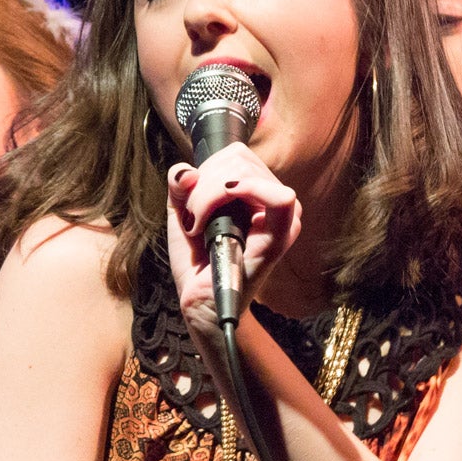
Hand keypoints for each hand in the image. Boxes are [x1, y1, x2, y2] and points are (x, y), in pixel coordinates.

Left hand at [165, 143, 302, 335]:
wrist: (200, 304)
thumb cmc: (197, 263)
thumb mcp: (181, 214)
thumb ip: (180, 186)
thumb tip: (186, 170)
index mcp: (256, 196)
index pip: (237, 156)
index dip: (207, 169)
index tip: (190, 199)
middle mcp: (272, 205)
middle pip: (239, 160)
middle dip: (203, 185)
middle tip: (191, 219)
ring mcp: (281, 221)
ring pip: (247, 173)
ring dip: (209, 194)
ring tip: (197, 224)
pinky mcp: (279, 239)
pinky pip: (279, 199)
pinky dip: (244, 192)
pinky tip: (218, 209)